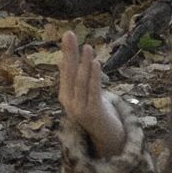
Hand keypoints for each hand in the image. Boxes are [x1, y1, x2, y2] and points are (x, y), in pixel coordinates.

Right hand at [58, 31, 124, 158]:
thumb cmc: (96, 113)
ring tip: (87, 47)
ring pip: (81, 82)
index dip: (67, 53)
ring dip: (84, 63)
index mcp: (66, 96)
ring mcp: (80, 109)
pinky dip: (94, 77)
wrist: (108, 138)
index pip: (66, 70)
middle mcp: (70, 103)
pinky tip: (95, 63)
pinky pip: (93, 92)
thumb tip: (63, 61)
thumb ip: (74, 80)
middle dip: (70, 53)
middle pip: (70, 73)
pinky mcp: (93, 113)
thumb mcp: (83, 95)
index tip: (68, 35)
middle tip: (70, 34)